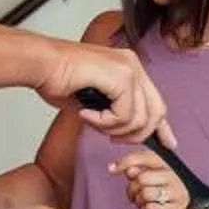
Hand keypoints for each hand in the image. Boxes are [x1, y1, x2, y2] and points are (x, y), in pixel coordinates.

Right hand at [37, 43, 175, 149]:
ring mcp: (129, 68)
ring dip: (114, 129)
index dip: (162, 127)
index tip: (167, 145)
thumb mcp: (94, 101)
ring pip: (140, 118)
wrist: (41, 64)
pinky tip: (86, 114)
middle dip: (136, 135)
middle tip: (112, 138)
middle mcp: (134, 65)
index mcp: (129, 67)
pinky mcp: (121, 76)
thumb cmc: (58, 78)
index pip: (157, 102)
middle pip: (156, 113)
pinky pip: (124, 115)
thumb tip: (124, 132)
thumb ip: (113, 113)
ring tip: (92, 121)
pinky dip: (104, 122)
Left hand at [106, 149, 198, 208]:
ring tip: (144, 202)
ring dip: (139, 200)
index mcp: (167, 164)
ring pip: (145, 194)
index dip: (125, 161)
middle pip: (141, 178)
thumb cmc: (157, 193)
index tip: (111, 169)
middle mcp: (175, 176)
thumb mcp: (146, 178)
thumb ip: (136, 170)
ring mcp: (178, 193)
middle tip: (135, 194)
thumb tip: (129, 170)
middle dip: (132, 188)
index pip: (145, 157)